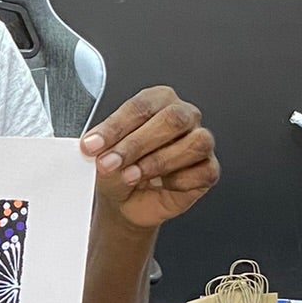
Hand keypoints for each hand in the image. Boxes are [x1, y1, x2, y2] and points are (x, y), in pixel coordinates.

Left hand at [81, 85, 218, 230]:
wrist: (127, 202)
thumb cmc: (119, 169)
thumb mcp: (103, 157)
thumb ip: (104, 152)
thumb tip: (103, 154)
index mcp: (158, 100)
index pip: (141, 106)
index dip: (116, 127)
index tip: (92, 145)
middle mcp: (183, 116)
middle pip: (172, 120)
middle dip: (136, 144)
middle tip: (110, 163)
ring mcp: (200, 141)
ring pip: (194, 144)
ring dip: (158, 163)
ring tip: (131, 176)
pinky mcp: (209, 169)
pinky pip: (204, 171)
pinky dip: (180, 181)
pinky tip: (162, 185)